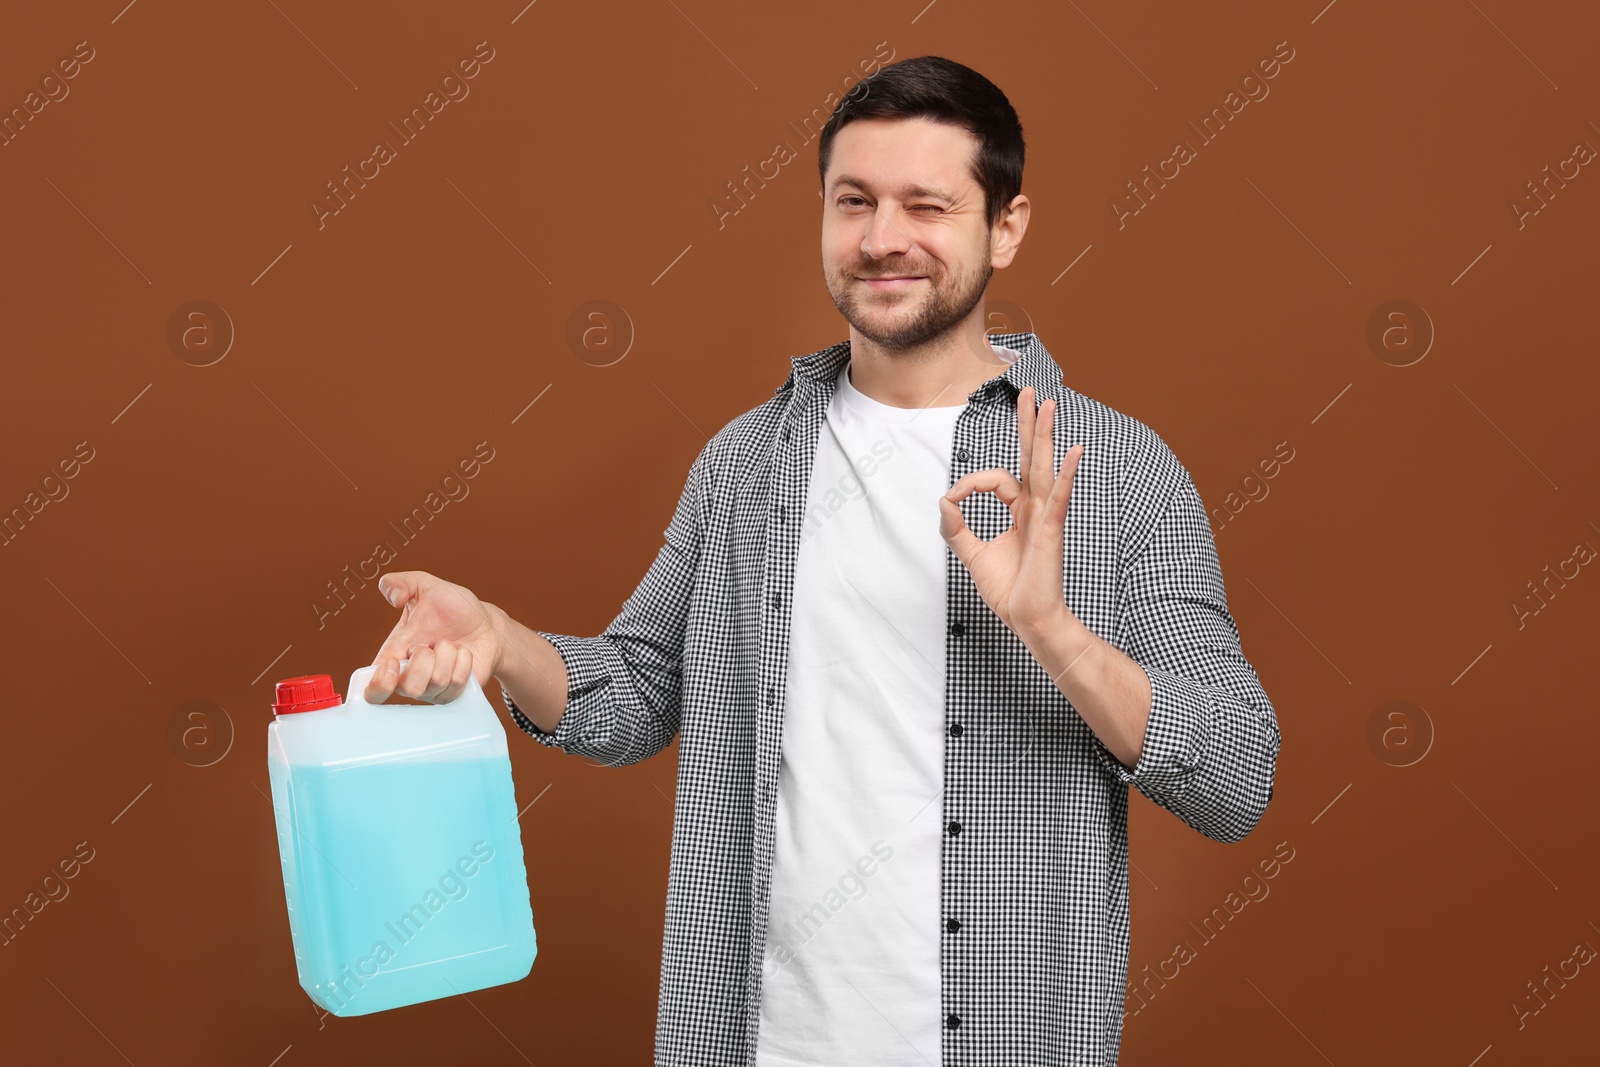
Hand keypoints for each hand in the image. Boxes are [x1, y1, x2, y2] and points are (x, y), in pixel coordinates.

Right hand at [365, 570, 502, 704]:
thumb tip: (392, 595)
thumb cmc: (453, 608)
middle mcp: (411, 677)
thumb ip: (401, 583)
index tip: (394, 663)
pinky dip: (464, 662)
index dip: (379, 685)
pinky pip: (457, 684)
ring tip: (450, 643)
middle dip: (425, 659)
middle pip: (409, 688)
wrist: (486, 623)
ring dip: (448, 655)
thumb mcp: (425, 586)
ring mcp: (434, 688)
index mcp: (394, 656)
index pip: (373, 690)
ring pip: (436, 683)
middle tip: (432, 643)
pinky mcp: (456, 693)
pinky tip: (463, 653)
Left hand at [938, 385, 1083, 639]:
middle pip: (1031, 457)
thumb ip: (955, 527)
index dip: (970, 484)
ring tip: (1049, 404)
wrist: (1028, 620)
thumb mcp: (972, 554)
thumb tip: (944, 500)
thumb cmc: (1009, 591)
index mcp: (1020, 511)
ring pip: (1044, 467)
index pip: (997, 479)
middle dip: (1029, 424)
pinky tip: (1074, 451)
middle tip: (1030, 392)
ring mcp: (1045, 517)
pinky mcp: (1051, 531)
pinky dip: (1065, 474)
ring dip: (1045, 434)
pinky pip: (1058, 497)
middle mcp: (1035, 508)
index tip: (954, 501)